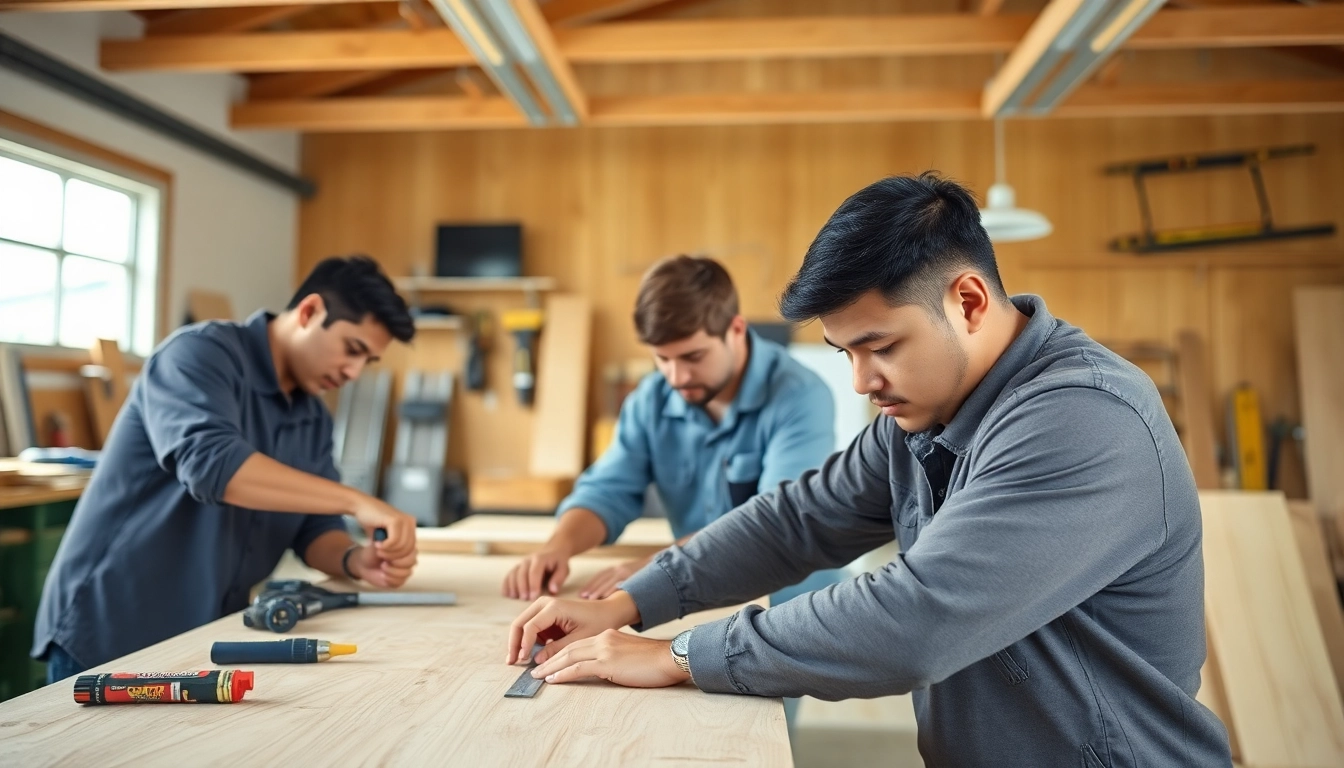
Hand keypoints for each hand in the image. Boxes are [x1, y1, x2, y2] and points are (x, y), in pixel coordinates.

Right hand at [348, 495, 416, 559]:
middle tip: (381, 557)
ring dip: (388, 553)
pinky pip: (394, 541)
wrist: (360, 506)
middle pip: (409, 550)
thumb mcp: (387, 537)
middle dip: (394, 559)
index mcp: (410, 526)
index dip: (399, 561)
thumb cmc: (372, 523)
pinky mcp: (396, 519)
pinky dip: (385, 547)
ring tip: (378, 550)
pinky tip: (377, 544)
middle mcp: (410, 522)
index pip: (412, 551)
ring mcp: (404, 520)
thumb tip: (406, 562)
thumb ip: (396, 546)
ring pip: (402, 547)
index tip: (387, 562)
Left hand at [348, 544, 417, 588]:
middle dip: (395, 563)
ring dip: (392, 571)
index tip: (381, 551)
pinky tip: (383, 576)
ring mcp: (405, 569)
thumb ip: (382, 541)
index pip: (409, 549)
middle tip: (383, 562)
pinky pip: (401, 581)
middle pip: (411, 561)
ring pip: (407, 572)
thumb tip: (385, 539)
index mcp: (405, 545)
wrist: (365, 565)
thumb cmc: (372, 552)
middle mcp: (408, 557)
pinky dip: (390, 580)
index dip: (395, 552)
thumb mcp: (375, 544)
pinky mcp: (401, 579)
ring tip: (382, 568)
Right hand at [503, 547, 570, 600]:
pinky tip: (506, 594)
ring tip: (515, 598)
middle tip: (524, 599)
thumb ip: (559, 579)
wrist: (552, 551)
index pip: (534, 572)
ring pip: (513, 574)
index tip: (533, 597)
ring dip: (512, 586)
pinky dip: (506, 585)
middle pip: (521, 573)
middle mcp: (528, 559)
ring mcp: (521, 563)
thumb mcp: (564, 568)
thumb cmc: (558, 563)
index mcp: (540, 558)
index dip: (533, 585)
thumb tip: (552, 590)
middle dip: (522, 587)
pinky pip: (508, 576)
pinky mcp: (516, 568)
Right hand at [506, 591, 640, 665]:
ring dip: (518, 642)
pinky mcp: (544, 614)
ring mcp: (543, 607)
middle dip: (514, 643)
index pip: (530, 627)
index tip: (523, 661)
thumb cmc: (598, 623)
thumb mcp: (579, 639)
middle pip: (519, 623)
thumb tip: (536, 661)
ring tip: (516, 661)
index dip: (524, 645)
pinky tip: (527, 655)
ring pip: (521, 625)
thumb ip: (557, 649)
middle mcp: (544, 603)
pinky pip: (530, 627)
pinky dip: (526, 640)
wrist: (607, 612)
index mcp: (554, 607)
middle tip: (511, 663)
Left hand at [530, 630, 688, 688]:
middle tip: (534, 668)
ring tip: (537, 675)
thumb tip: (601, 668)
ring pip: (569, 656)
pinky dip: (562, 673)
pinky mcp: (608, 662)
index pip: (577, 643)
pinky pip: (578, 667)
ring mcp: (605, 649)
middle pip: (568, 647)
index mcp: (608, 636)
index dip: (559, 652)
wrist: (670, 658)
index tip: (548, 662)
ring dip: (550, 666)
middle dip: (549, 658)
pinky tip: (552, 679)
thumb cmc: (654, 661)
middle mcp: (603, 638)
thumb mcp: (628, 655)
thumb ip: (613, 657)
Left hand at [580, 556, 650, 599]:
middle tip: (583, 597)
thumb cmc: (643, 574)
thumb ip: (618, 583)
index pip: (599, 576)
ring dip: (599, 589)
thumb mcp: (629, 575)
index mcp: (617, 569)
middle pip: (602, 578)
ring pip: (610, 581)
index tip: (581, 594)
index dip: (590, 584)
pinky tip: (607, 596)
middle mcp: (620, 569)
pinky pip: (622, 583)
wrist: (660, 564)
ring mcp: (627, 571)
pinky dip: (614, 589)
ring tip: (591, 599)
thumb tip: (607, 598)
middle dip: (592, 588)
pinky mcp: (634, 575)